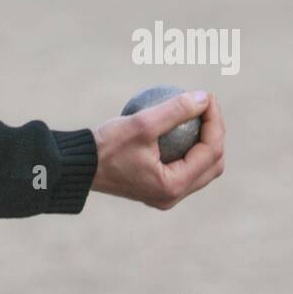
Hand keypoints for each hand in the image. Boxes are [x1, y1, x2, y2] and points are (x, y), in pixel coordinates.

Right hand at [91, 92, 224, 209]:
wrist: (77, 166)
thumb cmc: (106, 145)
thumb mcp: (141, 123)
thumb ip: (175, 110)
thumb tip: (205, 97)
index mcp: (174, 186)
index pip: (210, 152)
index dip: (215, 122)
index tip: (208, 97)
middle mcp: (173, 196)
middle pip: (211, 164)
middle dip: (216, 134)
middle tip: (207, 106)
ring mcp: (164, 195)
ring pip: (199, 169)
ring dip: (204, 143)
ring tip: (198, 114)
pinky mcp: (155, 188)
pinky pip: (182, 168)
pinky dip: (187, 149)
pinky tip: (179, 125)